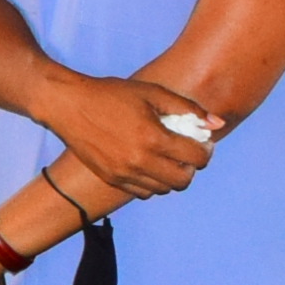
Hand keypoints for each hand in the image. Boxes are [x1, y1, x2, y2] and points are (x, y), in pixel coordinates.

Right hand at [34, 72, 215, 199]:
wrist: (68, 105)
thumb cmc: (112, 94)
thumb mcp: (152, 92)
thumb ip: (188, 108)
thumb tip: (216, 124)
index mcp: (152, 137)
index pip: (196, 158)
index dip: (205, 151)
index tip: (201, 143)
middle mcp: (139, 160)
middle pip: (182, 181)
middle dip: (191, 168)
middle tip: (187, 154)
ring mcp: (123, 173)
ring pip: (163, 189)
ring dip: (172, 177)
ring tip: (168, 159)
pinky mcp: (111, 178)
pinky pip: (143, 192)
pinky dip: (153, 183)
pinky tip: (150, 165)